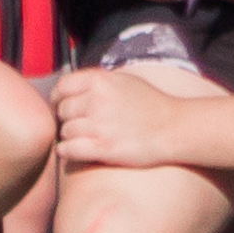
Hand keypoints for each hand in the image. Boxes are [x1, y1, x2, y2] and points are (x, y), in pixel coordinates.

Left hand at [50, 68, 183, 171]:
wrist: (174, 128)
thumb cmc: (151, 104)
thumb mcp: (124, 81)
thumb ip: (97, 82)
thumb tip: (71, 88)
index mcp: (100, 80)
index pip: (63, 86)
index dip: (59, 98)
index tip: (62, 106)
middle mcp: (97, 100)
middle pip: (62, 111)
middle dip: (67, 119)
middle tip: (78, 126)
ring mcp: (99, 124)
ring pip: (64, 131)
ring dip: (70, 137)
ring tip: (83, 139)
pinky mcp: (102, 147)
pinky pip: (67, 150)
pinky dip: (67, 152)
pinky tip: (74, 152)